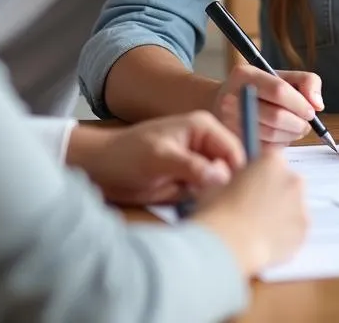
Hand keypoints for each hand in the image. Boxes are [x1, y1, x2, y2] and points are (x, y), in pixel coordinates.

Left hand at [68, 112, 244, 205]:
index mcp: (204, 127)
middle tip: (208, 204)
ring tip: (196, 207)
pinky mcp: (189, 182)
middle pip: (232, 170)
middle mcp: (206, 144)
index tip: (229, 197)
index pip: (235, 151)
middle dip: (225, 189)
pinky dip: (201, 205)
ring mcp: (198, 164)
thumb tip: (223, 177)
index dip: (237, 174)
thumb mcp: (159, 159)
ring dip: (213, 199)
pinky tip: (189, 210)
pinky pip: (206, 196)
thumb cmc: (127, 155)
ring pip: (220, 186)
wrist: (101, 169)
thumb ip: (192, 167)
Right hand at [193, 150, 307, 275]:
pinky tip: (265, 241)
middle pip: (285, 181)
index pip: (270, 159)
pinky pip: (295, 229)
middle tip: (252, 207)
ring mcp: (301, 207)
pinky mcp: (304, 233)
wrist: (229, 246)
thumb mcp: (215, 183)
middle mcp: (292, 180)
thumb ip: (225, 175)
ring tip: (257, 228)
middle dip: (273, 191)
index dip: (257, 172)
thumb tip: (223, 172)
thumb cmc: (219, 210)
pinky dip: (285, 234)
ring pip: (292, 206)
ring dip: (280, 212)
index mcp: (272, 160)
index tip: (247, 184)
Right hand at [212, 63, 322, 145]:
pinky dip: (279, 145)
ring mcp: (230, 121)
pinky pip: (265, 148)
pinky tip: (280, 136)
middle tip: (305, 124)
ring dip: (291, 135)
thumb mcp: (282, 76)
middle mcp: (233, 97)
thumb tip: (318, 104)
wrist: (223, 103)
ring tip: (294, 129)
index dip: (300, 104)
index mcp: (245, 74)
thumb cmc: (260, 90)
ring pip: (272, 134)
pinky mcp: (234, 140)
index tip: (311, 111)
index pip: (279, 90)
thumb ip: (307, 82)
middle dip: (298, 123)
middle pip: (276, 116)